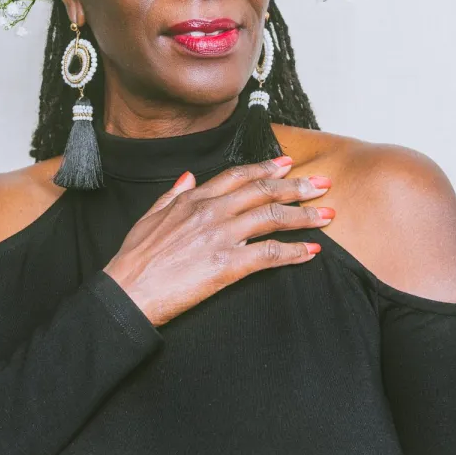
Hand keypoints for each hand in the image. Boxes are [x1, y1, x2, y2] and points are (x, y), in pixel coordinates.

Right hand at [103, 156, 334, 327]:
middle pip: (264, 192)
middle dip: (297, 186)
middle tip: (322, 183)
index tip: (287, 163)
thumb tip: (189, 177)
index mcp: (193, 199)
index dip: (266, 168)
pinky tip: (311, 252)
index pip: (238, 176)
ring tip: (327, 215)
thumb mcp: (149, 216)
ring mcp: (221, 236)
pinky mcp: (228, 264)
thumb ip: (173, 194)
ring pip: (273, 218)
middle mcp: (212, 212)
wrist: (128, 291)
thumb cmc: (135, 259)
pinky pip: (270, 254)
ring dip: (305, 216)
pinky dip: (294, 252)